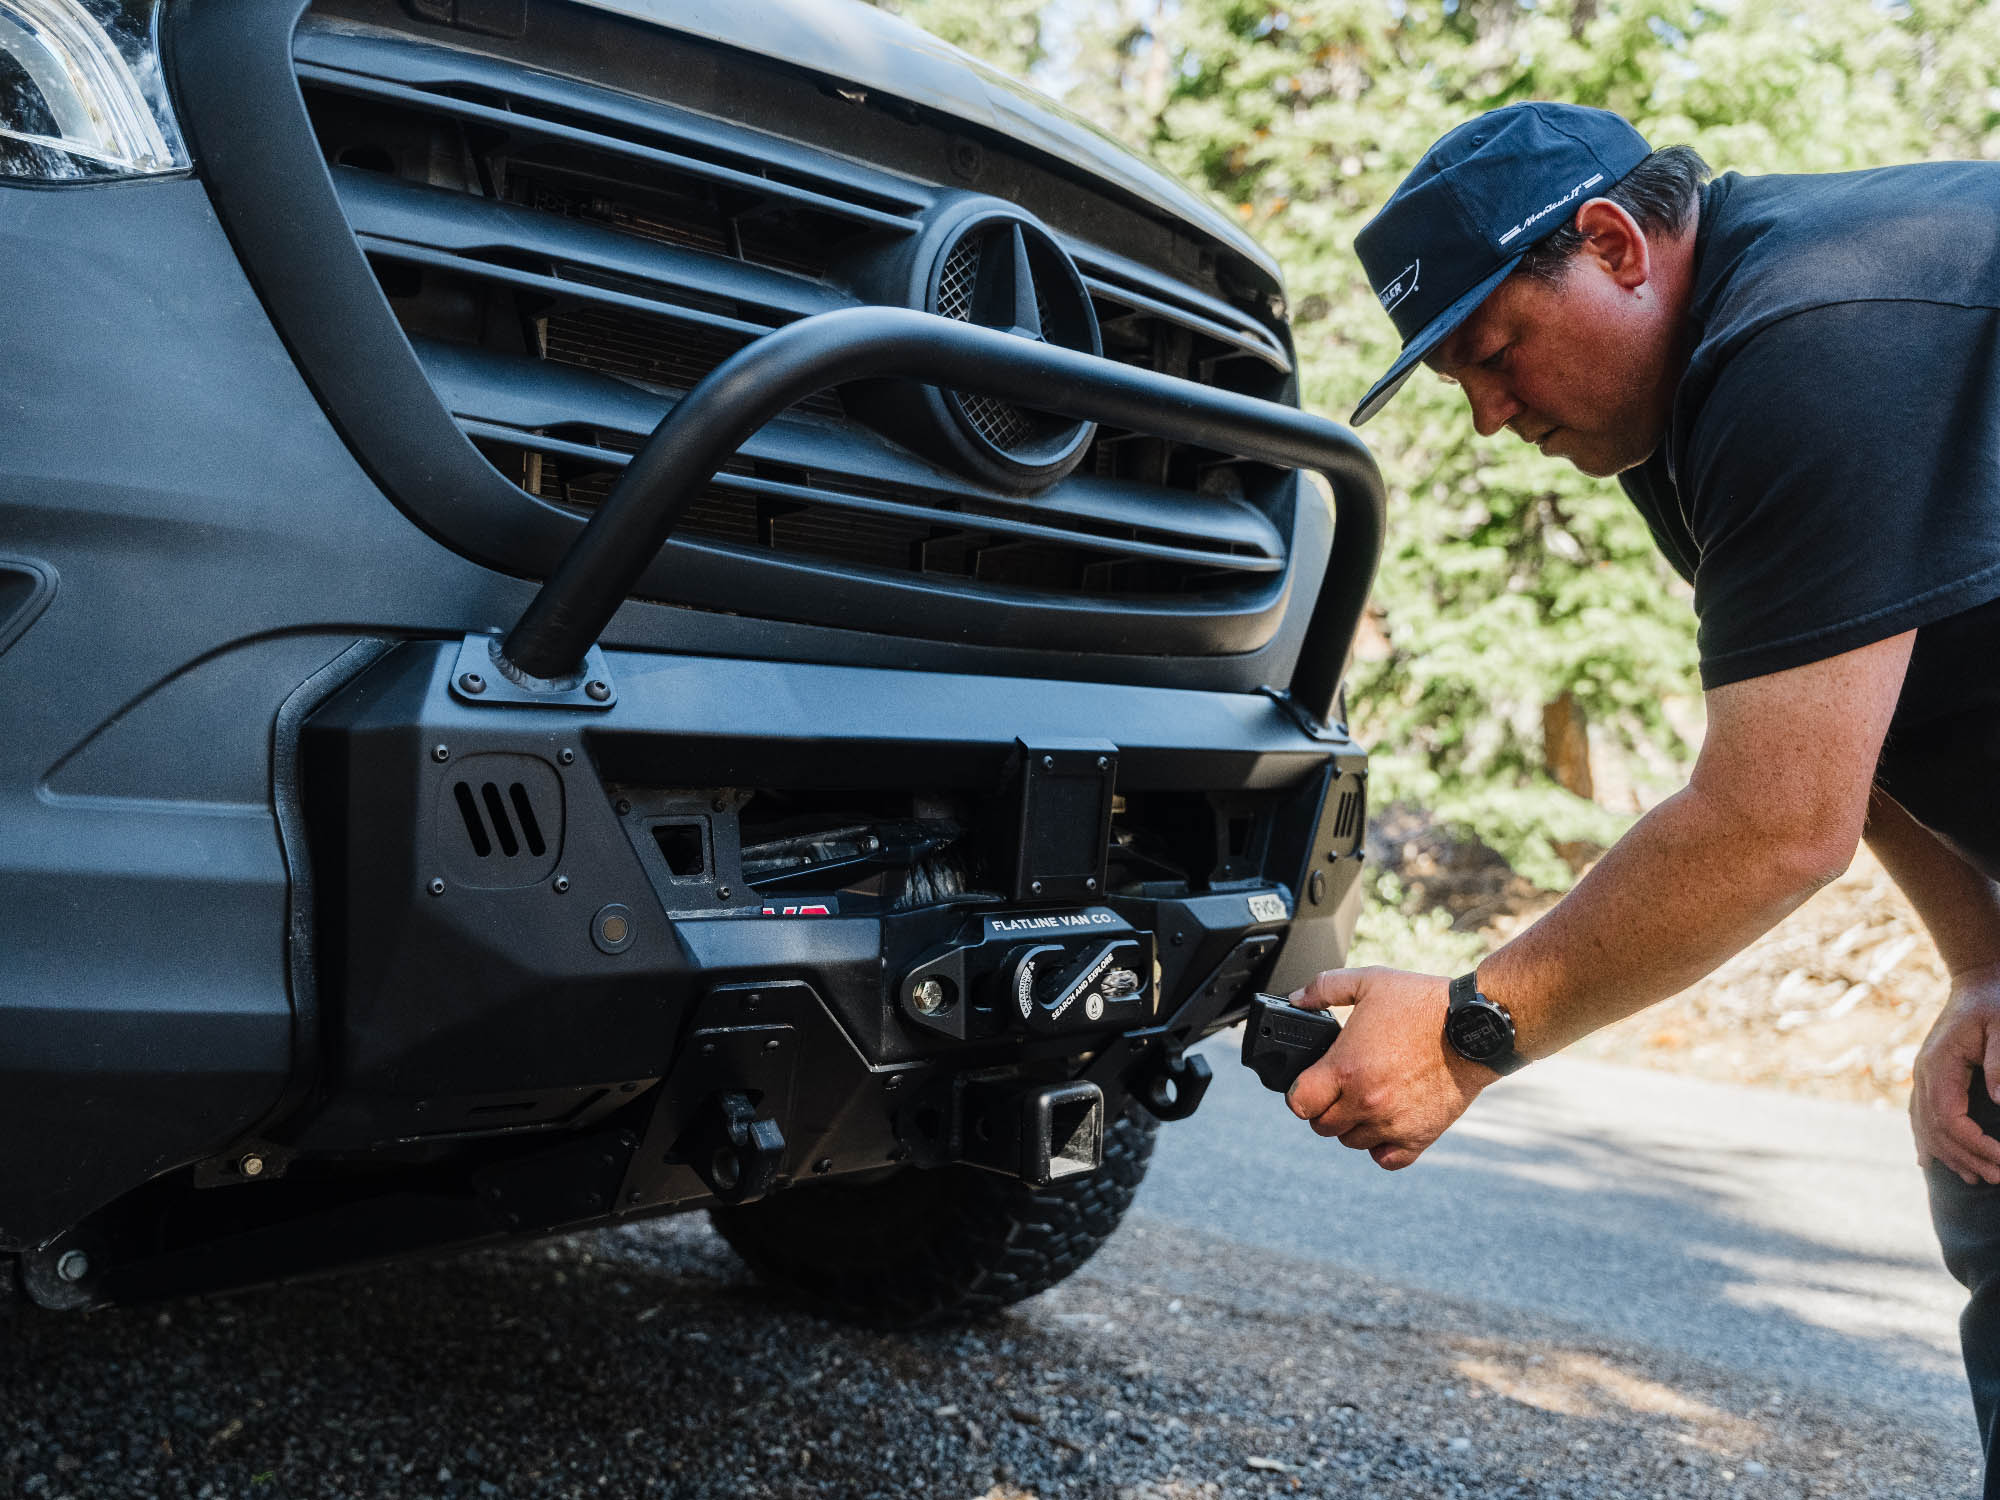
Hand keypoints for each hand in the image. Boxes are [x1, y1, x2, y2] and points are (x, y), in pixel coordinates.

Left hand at [1284, 966, 1493, 1169]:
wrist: (1475, 1027)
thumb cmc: (1423, 1003)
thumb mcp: (1369, 981)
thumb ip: (1324, 987)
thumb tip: (1297, 1000)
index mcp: (1346, 1068)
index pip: (1299, 1104)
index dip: (1300, 1093)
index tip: (1311, 1083)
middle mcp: (1366, 1102)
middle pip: (1322, 1126)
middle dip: (1325, 1107)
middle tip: (1340, 1087)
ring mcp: (1393, 1123)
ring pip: (1351, 1142)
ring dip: (1352, 1124)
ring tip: (1367, 1098)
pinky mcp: (1420, 1136)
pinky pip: (1387, 1159)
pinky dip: (1382, 1147)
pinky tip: (1387, 1122)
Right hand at [1911, 965, 1999, 1185]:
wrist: (1979, 980)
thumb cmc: (1995, 1001)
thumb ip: (1999, 1062)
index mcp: (1938, 1062)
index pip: (1947, 1117)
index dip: (1973, 1144)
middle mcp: (1924, 1073)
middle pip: (1934, 1128)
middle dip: (1966, 1157)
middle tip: (1999, 1178)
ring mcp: (1923, 1076)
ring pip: (1924, 1127)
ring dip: (1948, 1155)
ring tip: (1977, 1178)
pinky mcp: (1930, 1078)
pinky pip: (1920, 1117)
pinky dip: (1927, 1142)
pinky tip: (1930, 1162)